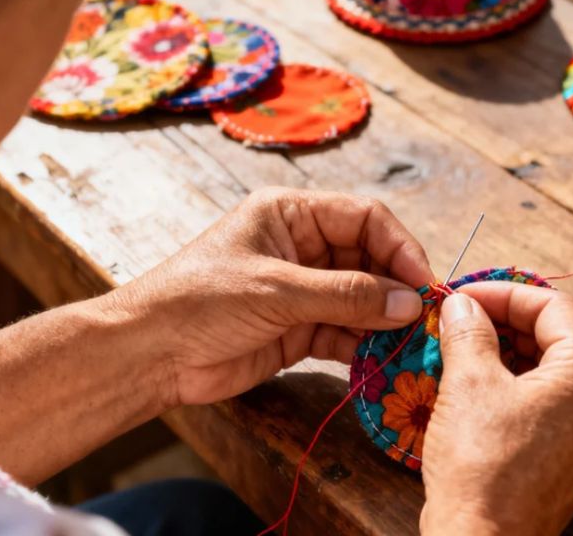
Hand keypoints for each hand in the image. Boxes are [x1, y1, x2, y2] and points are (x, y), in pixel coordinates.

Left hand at [104, 188, 433, 407]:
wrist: (149, 356)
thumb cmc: (201, 301)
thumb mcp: (278, 290)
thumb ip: (347, 295)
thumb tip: (410, 302)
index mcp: (292, 214)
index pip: (365, 218)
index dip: (399, 247)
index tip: (423, 282)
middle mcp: (303, 247)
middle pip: (369, 258)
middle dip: (395, 287)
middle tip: (423, 318)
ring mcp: (302, 290)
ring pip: (361, 298)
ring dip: (383, 319)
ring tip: (408, 342)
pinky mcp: (298, 329)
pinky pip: (344, 331)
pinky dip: (363, 343)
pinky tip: (379, 357)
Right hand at [421, 283, 572, 535]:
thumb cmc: (482, 464)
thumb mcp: (469, 383)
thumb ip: (469, 331)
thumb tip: (461, 305)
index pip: (555, 306)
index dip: (505, 293)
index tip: (464, 297)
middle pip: (564, 333)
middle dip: (511, 319)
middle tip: (466, 317)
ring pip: (560, 367)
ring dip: (515, 349)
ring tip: (469, 346)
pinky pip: (557, 401)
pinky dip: (523, 382)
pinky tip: (484, 381)